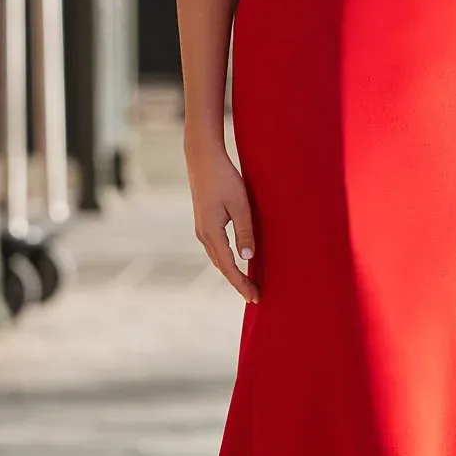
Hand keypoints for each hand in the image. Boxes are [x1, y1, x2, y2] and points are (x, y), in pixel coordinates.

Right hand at [187, 143, 258, 301]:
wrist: (203, 158)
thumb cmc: (224, 178)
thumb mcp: (240, 204)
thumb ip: (244, 231)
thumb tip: (248, 257)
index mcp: (211, 232)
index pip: (229, 266)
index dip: (241, 283)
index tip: (254, 297)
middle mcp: (203, 234)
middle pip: (221, 266)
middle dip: (237, 282)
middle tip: (254, 296)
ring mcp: (201, 228)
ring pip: (217, 258)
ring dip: (231, 272)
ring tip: (247, 283)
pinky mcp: (204, 222)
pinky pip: (216, 248)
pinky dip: (226, 260)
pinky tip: (236, 261)